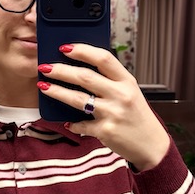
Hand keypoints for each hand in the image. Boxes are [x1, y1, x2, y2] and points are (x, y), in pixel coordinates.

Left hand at [38, 44, 169, 170]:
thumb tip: (80, 71)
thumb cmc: (137, 116)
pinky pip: (81, 124)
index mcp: (127, 81)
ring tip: (43, 86)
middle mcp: (120, 95)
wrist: (151, 145)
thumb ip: (110, 81)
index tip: (65, 48)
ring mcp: (112, 113)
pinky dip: (72, 123)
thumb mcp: (130, 93)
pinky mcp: (105, 131)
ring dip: (57, 92)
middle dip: (61, 70)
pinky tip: (66, 121)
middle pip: (85, 77)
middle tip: (44, 67)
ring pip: (77, 99)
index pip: (103, 58)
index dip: (82, 51)